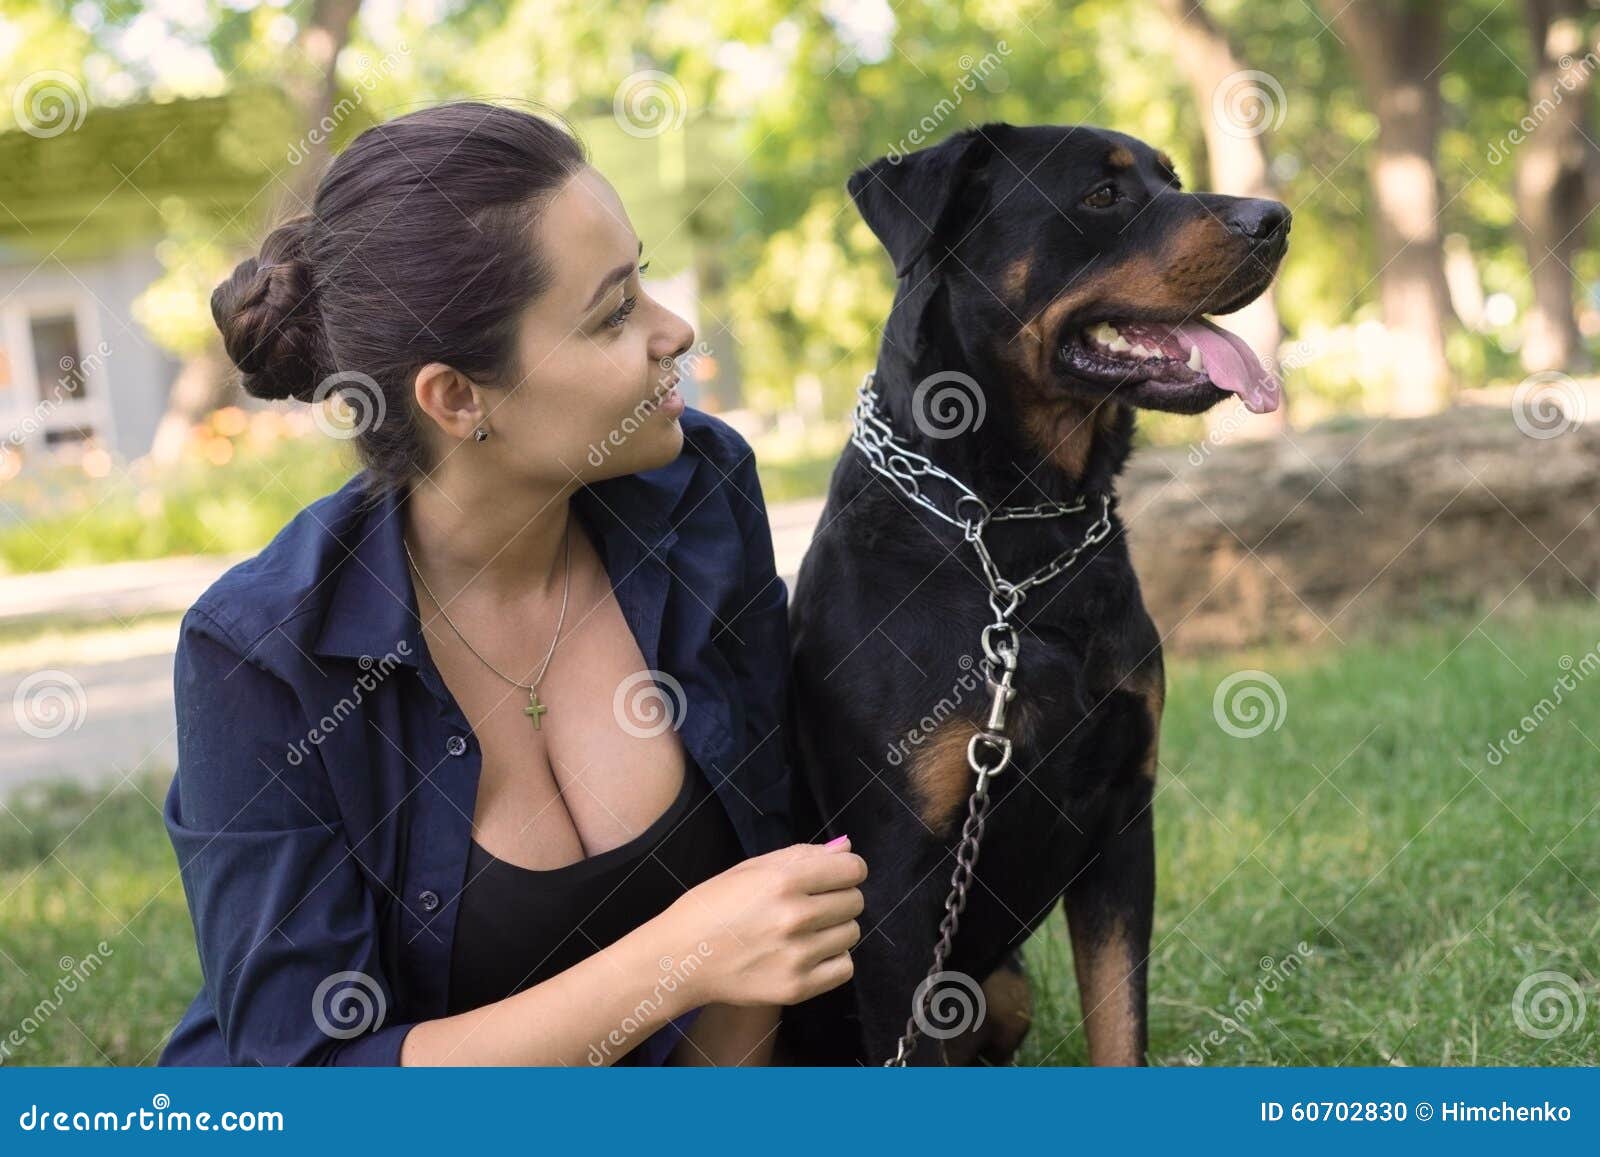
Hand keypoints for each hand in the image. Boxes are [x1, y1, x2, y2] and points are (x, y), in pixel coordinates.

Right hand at [660, 837, 866, 1007]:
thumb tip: (847, 849)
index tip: (835, 876)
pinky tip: (807, 953)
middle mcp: (795, 917)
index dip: (848, 870)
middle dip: (838, 898)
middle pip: (854, 901)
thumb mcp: (750, 868)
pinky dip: (832, 960)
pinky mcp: (797, 987)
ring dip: (834, 929)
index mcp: (783, 880)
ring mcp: (798, 955)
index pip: (853, 870)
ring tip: (803, 931)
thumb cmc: (713, 907)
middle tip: (810, 905)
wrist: (680, 958)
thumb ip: (802, 855)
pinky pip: (845, 967)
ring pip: (852, 933)